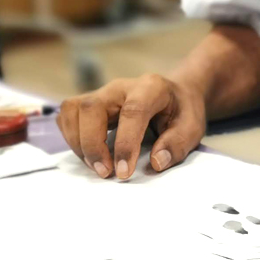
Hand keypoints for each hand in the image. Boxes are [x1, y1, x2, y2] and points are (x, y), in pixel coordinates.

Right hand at [56, 73, 206, 179]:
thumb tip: (155, 163)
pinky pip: (67, 116)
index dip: (125, 143)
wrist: (173, 95)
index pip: (132, 112)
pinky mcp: (89, 103)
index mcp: (151, 88)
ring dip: (78, 142)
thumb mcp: (192, 127)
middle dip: (92, 144)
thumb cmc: (181, 112)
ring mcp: (101, 93)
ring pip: (73, 109)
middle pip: (92, 107)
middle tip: (105, 173)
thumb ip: (176, 144)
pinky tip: (88, 155)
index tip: (124, 172)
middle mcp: (120, 86)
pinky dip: (71, 138)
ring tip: (96, 166)